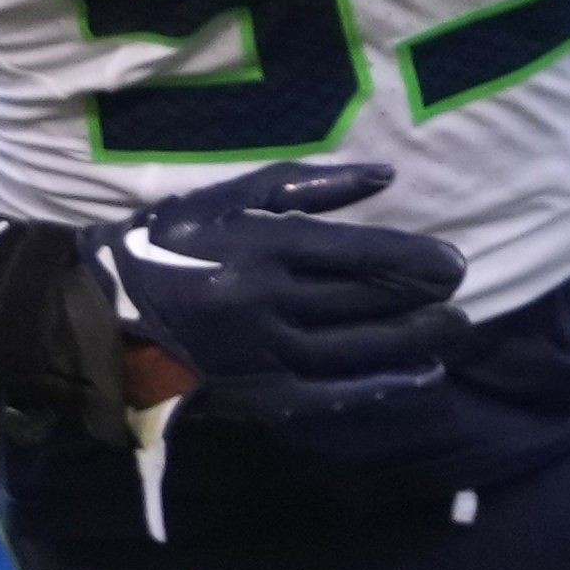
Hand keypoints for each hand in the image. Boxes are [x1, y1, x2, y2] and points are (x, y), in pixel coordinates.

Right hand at [83, 158, 465, 420]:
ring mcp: (268, 354)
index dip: (416, 260)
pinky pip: (333, 392)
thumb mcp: (234, 196)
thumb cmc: (174, 242)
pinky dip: (382, 385)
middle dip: (423, 298)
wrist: (107, 313)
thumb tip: (387, 176)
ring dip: (413, 340)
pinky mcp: (261, 394)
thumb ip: (311, 186)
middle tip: (461, 290)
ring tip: (454, 329)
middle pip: (366, 302)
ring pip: (358, 349)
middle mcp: (273, 303)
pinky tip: (421, 376)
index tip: (455, 263)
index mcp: (267, 247)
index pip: (362, 255)